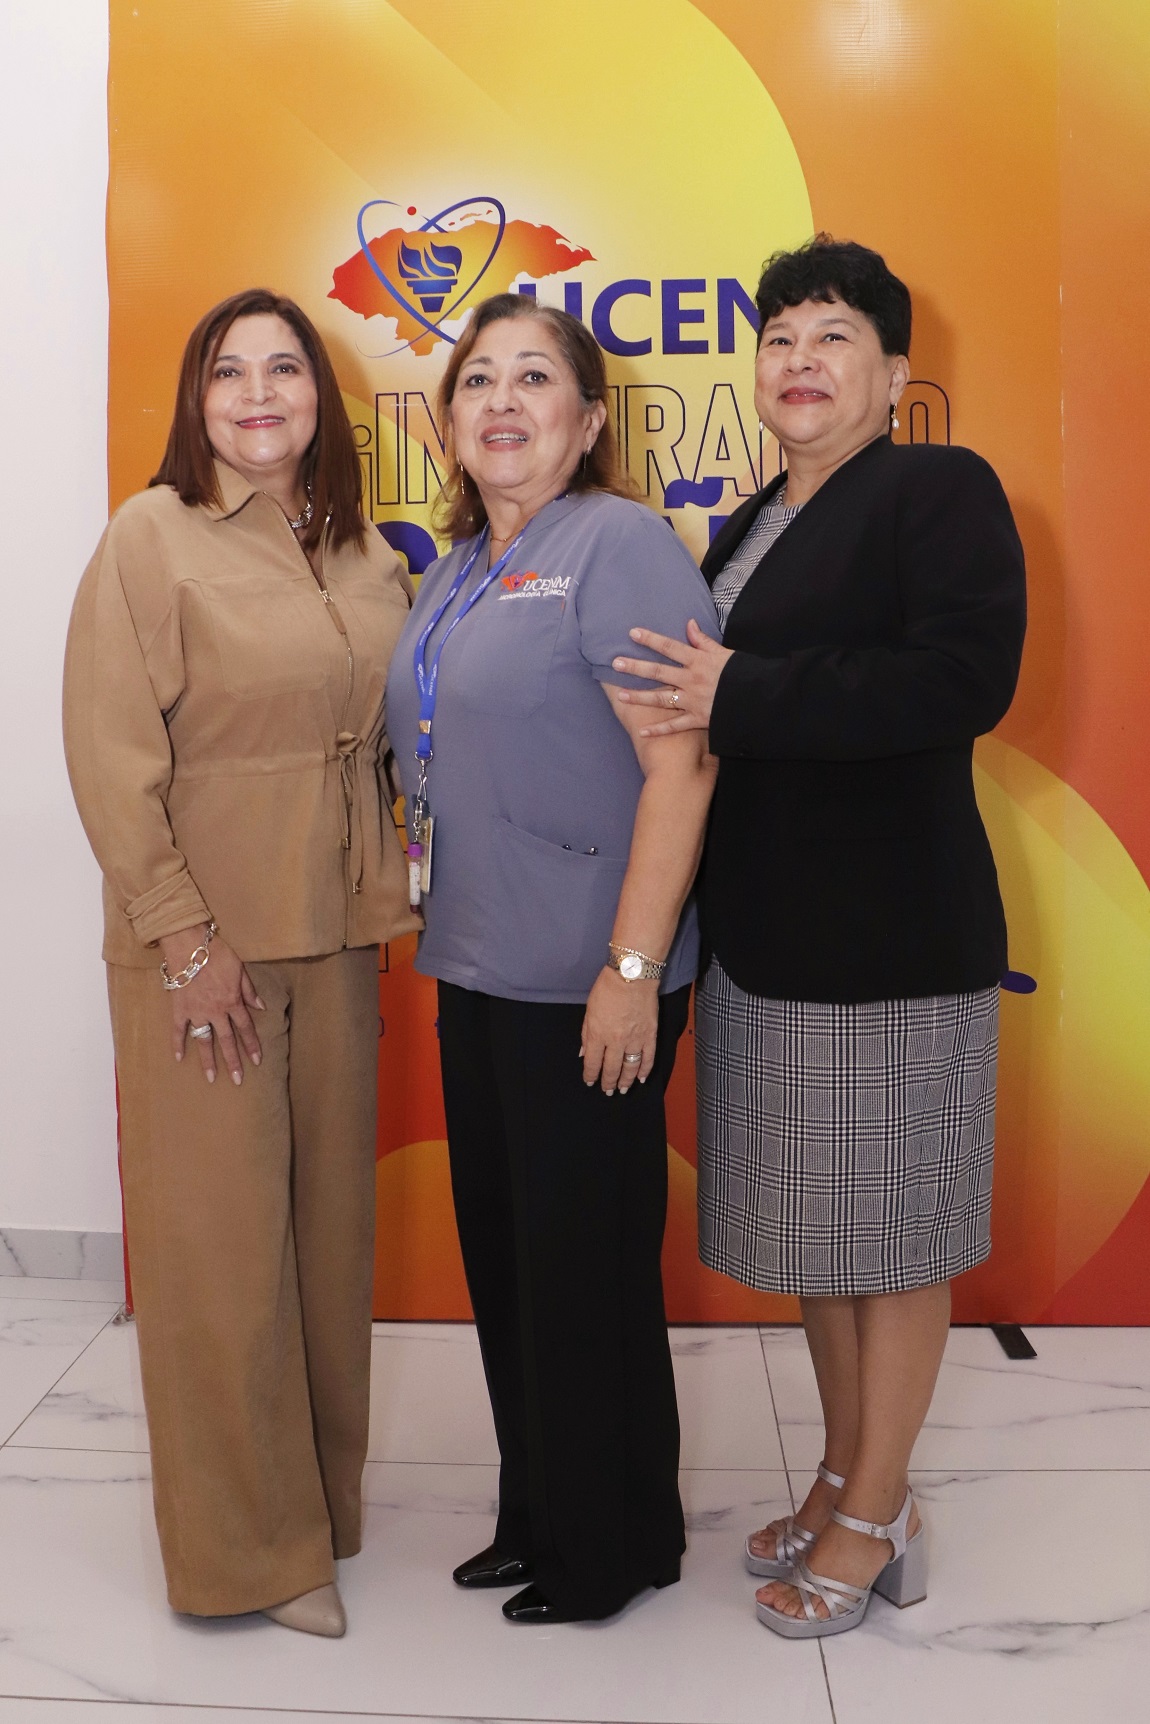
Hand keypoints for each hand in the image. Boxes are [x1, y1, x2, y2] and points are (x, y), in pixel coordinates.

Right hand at [162, 926, 264, 1085]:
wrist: (189, 945)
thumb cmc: (217, 953)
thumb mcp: (240, 969)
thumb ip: (249, 990)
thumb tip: (261, 1007)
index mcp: (233, 1002)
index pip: (246, 1028)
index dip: (252, 1045)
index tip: (257, 1061)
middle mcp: (216, 1011)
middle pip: (227, 1040)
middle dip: (234, 1061)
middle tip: (238, 1080)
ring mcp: (196, 1012)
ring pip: (204, 1040)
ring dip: (208, 1060)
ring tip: (211, 1078)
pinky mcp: (179, 1008)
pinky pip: (178, 1030)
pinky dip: (177, 1044)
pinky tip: (179, 1058)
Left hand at [580, 967, 658, 1095]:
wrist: (632, 975)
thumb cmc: (608, 988)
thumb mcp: (589, 1010)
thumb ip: (586, 1034)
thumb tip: (583, 1053)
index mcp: (597, 1034)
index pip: (592, 1062)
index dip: (590, 1075)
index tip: (590, 1081)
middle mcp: (616, 1041)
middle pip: (611, 1069)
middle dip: (608, 1083)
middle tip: (607, 1091)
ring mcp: (635, 1039)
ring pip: (630, 1068)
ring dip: (626, 1081)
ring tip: (622, 1089)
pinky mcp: (650, 1035)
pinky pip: (648, 1058)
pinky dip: (645, 1070)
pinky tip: (642, 1078)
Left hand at [611, 618, 733, 735]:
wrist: (760, 698)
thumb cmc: (743, 673)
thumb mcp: (725, 653)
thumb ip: (704, 641)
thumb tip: (689, 624)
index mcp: (699, 661)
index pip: (670, 647)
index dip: (650, 640)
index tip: (632, 633)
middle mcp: (692, 680)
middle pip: (659, 672)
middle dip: (636, 668)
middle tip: (615, 663)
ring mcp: (694, 700)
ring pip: (662, 699)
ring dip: (640, 697)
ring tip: (621, 695)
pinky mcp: (698, 719)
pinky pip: (675, 725)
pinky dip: (659, 730)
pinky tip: (642, 732)